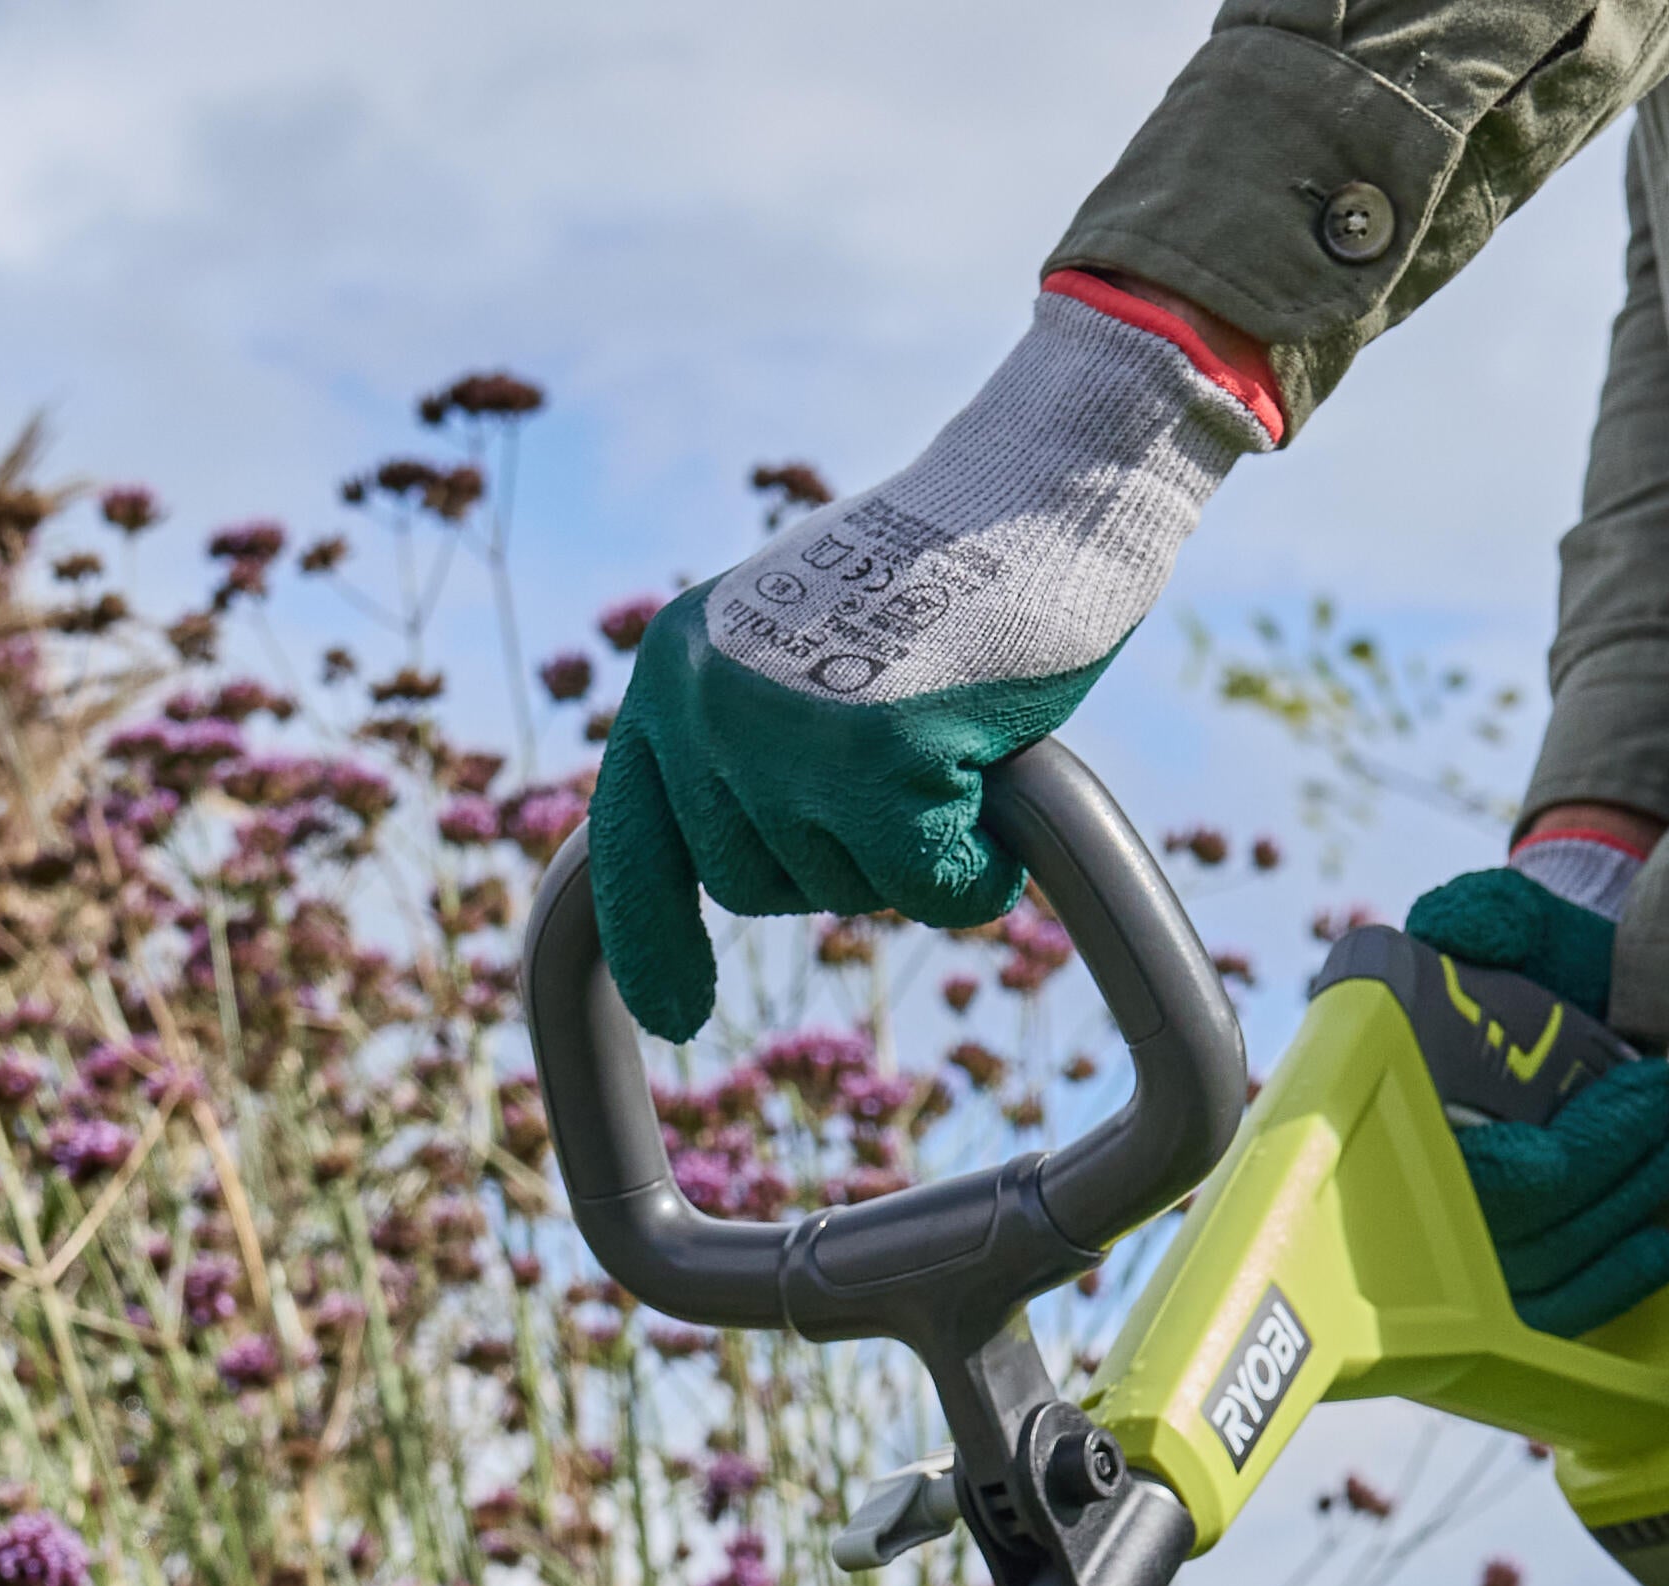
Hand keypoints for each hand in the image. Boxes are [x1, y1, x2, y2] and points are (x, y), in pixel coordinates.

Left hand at [587, 285, 1266, 1040]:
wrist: (1039, 486)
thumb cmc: (940, 571)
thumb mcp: (792, 648)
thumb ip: (746, 738)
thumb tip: (730, 864)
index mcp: (672, 670)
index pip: (629, 841)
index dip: (652, 938)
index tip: (681, 1016)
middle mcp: (704, 705)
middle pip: (752, 882)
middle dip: (834, 859)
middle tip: (905, 767)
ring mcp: (783, 738)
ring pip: (838, 890)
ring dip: (908, 851)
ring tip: (948, 741)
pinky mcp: (876, 766)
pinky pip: (924, 890)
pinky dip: (975, 873)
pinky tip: (999, 795)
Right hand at [1400, 861, 1668, 1337]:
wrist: (1546, 1007)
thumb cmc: (1527, 967)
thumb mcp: (1511, 919)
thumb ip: (1490, 912)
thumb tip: (1456, 931)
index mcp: (1395, 1114)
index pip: (1483, 1183)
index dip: (1574, 1160)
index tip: (1647, 1090)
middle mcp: (1407, 1200)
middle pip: (1525, 1238)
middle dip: (1622, 1173)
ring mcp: (1448, 1256)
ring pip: (1547, 1277)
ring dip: (1634, 1211)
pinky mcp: (1491, 1290)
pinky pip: (1549, 1316)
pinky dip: (1613, 1283)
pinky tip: (1660, 1243)